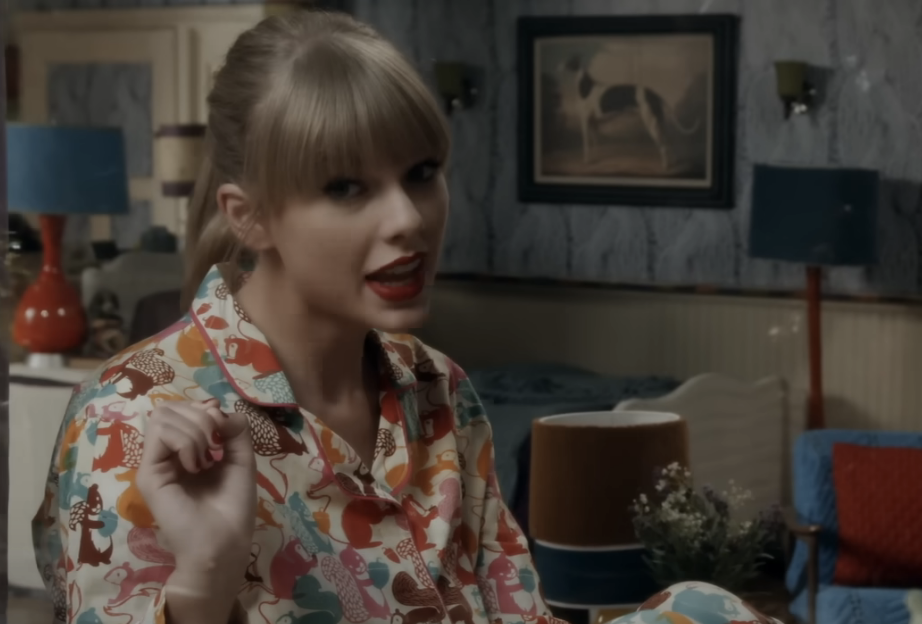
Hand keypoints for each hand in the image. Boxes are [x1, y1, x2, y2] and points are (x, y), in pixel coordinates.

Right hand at [137, 399, 255, 583]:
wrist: (224, 542)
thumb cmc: (233, 505)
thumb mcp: (241, 457)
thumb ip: (233, 428)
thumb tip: (214, 406)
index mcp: (185, 449)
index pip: (180, 408)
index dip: (203, 408)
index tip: (222, 427)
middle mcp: (166, 454)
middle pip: (169, 407)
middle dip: (200, 416)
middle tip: (215, 445)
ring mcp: (154, 463)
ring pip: (163, 416)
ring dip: (195, 431)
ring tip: (206, 460)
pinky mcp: (148, 474)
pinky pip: (160, 434)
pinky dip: (186, 443)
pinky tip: (196, 466)